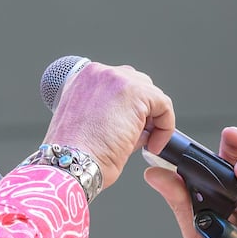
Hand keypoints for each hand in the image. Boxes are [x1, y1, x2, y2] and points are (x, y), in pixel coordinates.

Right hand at [44, 61, 174, 189]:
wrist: (72, 164)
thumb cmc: (72, 155)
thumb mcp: (86, 127)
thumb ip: (110, 116)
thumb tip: (139, 125)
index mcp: (80, 80)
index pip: (115, 85)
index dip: (126, 108)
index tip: (127, 127)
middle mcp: (96, 73)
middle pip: (135, 83)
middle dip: (141, 111)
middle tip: (138, 136)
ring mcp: (116, 79)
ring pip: (150, 94)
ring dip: (151, 119)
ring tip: (144, 142)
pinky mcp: (136, 93)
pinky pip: (163, 105)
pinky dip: (164, 127)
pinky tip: (152, 145)